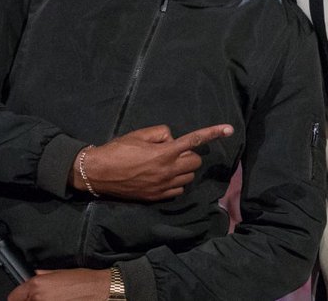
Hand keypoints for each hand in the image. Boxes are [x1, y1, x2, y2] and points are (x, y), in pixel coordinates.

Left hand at [7, 268, 106, 300]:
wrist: (99, 290)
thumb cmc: (84, 280)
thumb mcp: (61, 272)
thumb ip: (43, 275)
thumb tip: (36, 275)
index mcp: (37, 285)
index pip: (14, 297)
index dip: (18, 298)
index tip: (22, 298)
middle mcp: (38, 298)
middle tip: (43, 298)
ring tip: (54, 299)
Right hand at [74, 124, 233, 200]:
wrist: (97, 173)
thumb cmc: (117, 150)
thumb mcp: (139, 134)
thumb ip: (162, 134)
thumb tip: (173, 140)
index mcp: (164, 153)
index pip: (194, 141)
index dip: (213, 133)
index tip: (229, 129)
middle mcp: (168, 171)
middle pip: (195, 162)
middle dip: (188, 155)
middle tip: (172, 151)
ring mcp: (163, 187)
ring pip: (188, 178)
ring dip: (183, 169)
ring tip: (165, 164)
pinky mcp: (157, 197)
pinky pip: (178, 190)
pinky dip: (176, 183)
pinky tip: (163, 177)